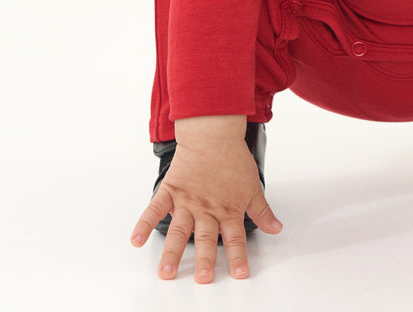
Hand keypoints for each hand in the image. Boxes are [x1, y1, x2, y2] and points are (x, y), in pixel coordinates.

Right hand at [130, 115, 282, 282]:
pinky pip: (155, 209)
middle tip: (203, 279)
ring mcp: (187, 201)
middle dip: (205, 260)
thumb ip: (262, 211)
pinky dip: (144, 223)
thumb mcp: (253, 186)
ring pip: (179, 230)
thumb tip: (276, 229)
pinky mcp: (171, 190)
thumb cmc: (234, 159)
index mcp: (228, 209)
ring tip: (166, 273)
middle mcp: (207, 209)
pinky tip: (136, 240)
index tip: (240, 275)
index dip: (238, 257)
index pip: (235, 238)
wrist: (214, 134)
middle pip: (206, 238)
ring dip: (172, 252)